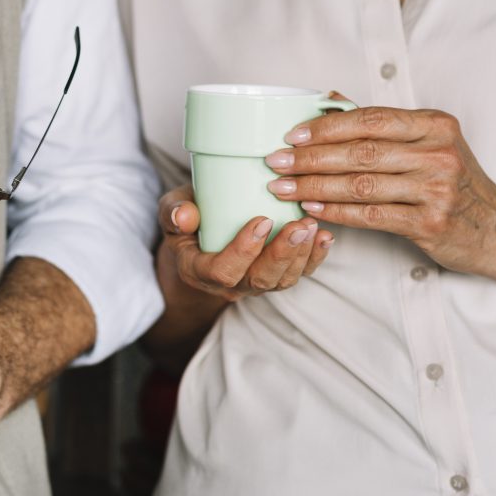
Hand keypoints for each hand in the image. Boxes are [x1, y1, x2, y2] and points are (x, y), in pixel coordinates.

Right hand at [158, 185, 333, 301]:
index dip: (243, 251)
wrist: (199, 237)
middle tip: (299, 226)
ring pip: (282, 280)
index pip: (222, 271)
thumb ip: (174, 212)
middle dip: (283, 254)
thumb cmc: (187, 220)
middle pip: (260, 280)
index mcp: (199, 270)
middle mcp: (230, 284)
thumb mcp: (171, 212)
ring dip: (302, 255)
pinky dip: (314, 257)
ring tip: (312, 226)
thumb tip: (184, 214)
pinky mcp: (274, 276)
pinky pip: (297, 274)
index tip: (260, 220)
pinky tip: (325, 236)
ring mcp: (254, 283)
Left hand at [264, 104, 495, 274]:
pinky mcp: (430, 222)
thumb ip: (383, 124)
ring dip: (314, 186)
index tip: (292, 134)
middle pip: (360, 152)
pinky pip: (371, 215)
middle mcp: (438, 152)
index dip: (326, 126)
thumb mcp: (429, 143)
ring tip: (283, 188)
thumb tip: (328, 98)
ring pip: (360, 184)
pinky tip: (312, 207)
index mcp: (435, 125)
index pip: (371, 119)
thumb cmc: (454, 184)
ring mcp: (437, 188)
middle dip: (310, 157)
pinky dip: (336, 211)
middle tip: (276, 162)